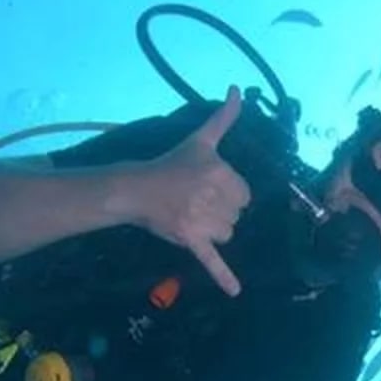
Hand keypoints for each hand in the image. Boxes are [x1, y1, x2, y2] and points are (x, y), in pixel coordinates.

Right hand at [126, 88, 253, 295]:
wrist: (136, 188)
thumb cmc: (171, 164)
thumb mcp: (200, 140)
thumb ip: (223, 118)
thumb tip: (238, 89)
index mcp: (223, 174)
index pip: (245, 194)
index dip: (228, 193)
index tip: (206, 187)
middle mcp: (216, 196)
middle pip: (237, 216)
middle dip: (220, 211)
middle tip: (195, 201)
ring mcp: (204, 221)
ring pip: (228, 235)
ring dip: (214, 230)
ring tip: (192, 216)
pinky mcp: (192, 240)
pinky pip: (213, 260)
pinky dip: (224, 276)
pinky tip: (235, 292)